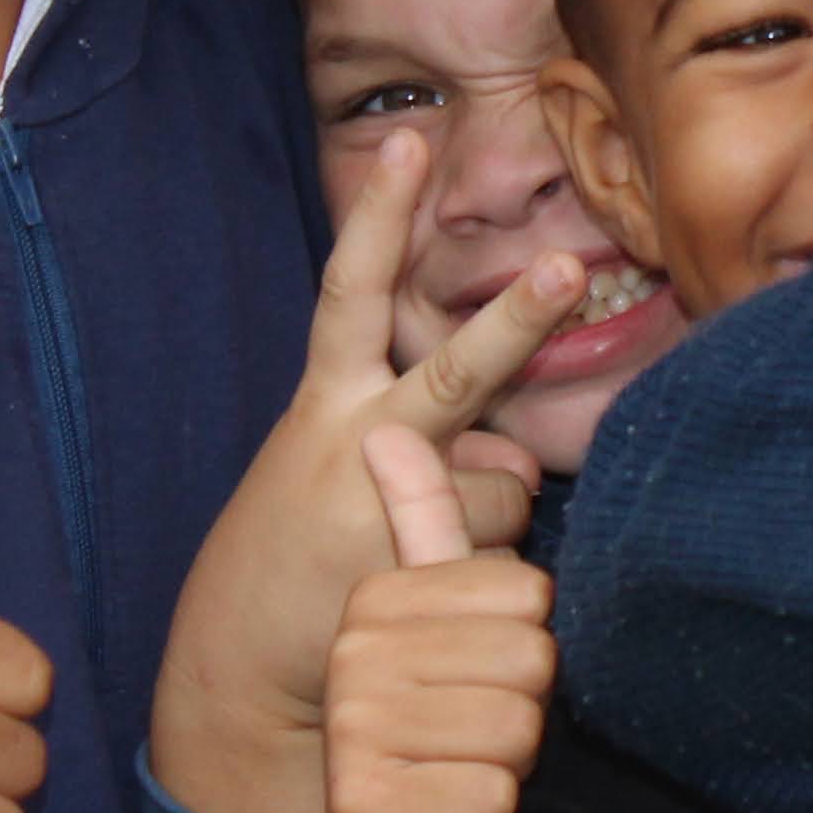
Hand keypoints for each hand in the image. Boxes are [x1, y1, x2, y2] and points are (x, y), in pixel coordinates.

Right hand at [148, 130, 578, 812]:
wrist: (243, 668)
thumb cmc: (300, 549)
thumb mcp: (330, 465)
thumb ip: (421, 436)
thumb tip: (516, 460)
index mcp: (326, 400)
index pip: (352, 290)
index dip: (380, 216)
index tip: (407, 144)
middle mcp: (354, 441)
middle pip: (454, 369)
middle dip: (519, 319)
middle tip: (569, 268)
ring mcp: (386, 511)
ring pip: (504, 481)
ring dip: (492, 511)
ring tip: (423, 543)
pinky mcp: (413, 572)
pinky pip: (502, 550)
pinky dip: (488, 564)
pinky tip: (431, 584)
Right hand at [320, 425, 556, 812]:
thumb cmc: (435, 737)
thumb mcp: (433, 628)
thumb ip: (424, 529)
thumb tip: (385, 431)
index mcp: (373, 605)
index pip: (526, 594)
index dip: (523, 650)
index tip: (470, 680)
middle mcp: (353, 661)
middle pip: (530, 658)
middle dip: (521, 711)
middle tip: (468, 738)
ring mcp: (356, 737)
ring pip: (518, 728)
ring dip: (507, 765)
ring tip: (457, 774)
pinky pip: (497, 794)